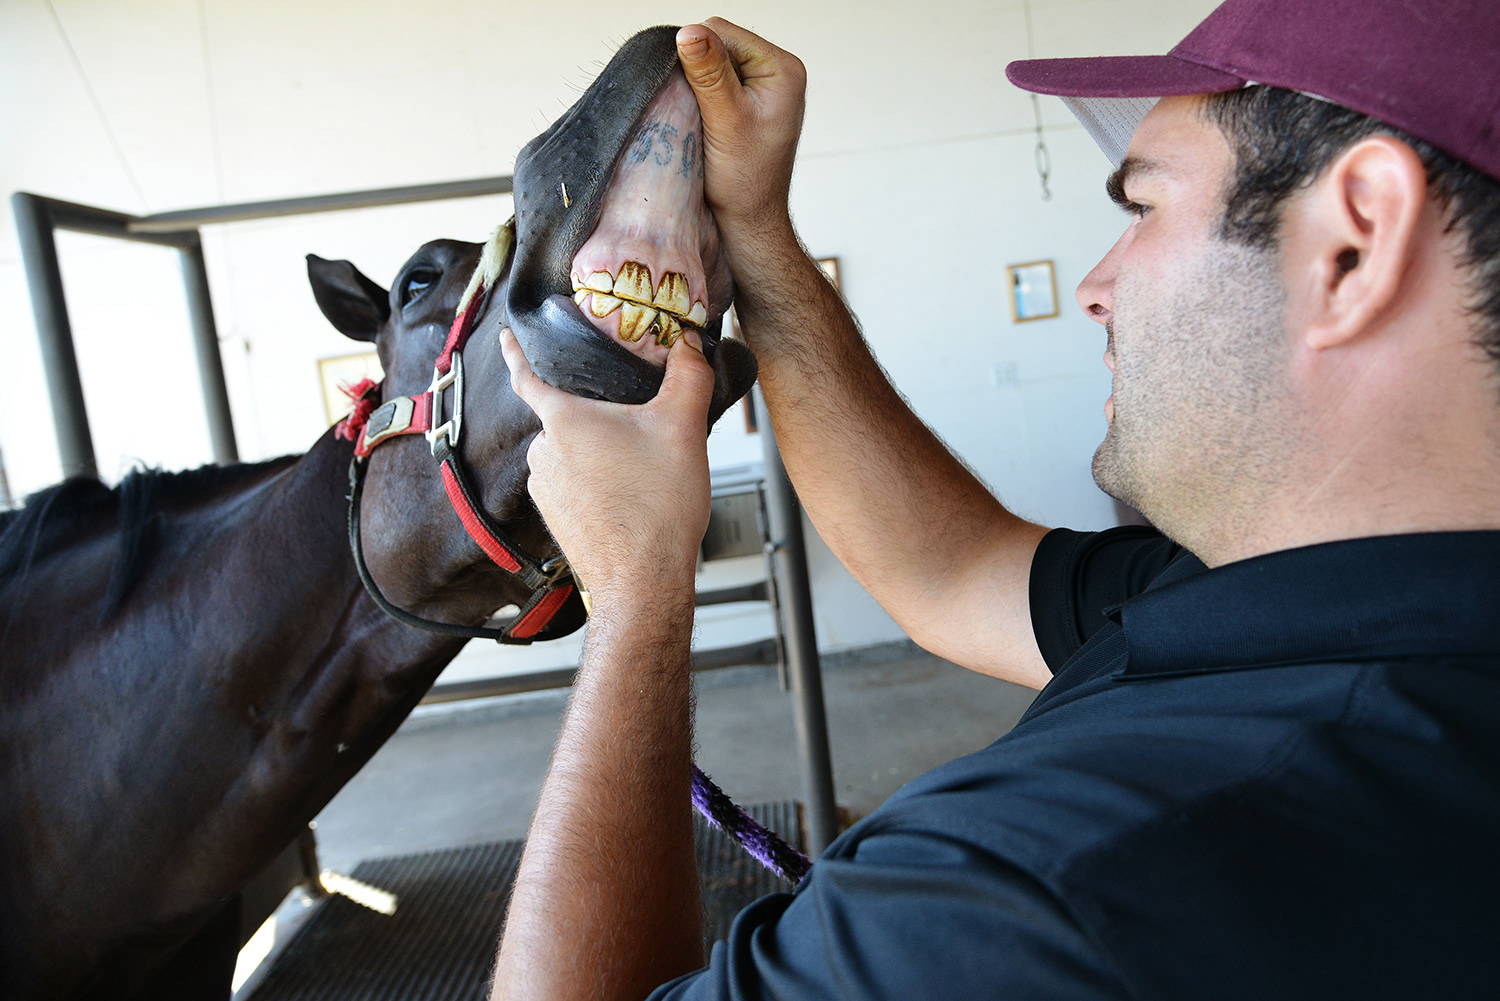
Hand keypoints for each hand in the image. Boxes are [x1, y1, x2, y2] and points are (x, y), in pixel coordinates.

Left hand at [500, 328, 713, 611]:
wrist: (643, 581)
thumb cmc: (657, 510)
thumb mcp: (684, 427)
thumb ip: (689, 376)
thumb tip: (689, 344)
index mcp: (565, 421)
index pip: (527, 375)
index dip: (515, 351)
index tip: (506, 336)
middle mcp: (543, 452)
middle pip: (566, 416)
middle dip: (596, 416)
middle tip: (636, 425)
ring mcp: (545, 488)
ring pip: (570, 453)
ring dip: (598, 453)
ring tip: (640, 468)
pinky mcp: (554, 516)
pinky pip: (571, 484)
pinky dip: (595, 482)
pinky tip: (627, 493)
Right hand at [676, 19, 805, 250]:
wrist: (750, 220)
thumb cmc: (744, 180)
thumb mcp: (725, 121)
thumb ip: (708, 74)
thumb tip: (688, 30)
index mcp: (782, 69)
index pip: (723, 33)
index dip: (695, 56)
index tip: (689, 95)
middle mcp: (777, 72)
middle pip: (718, 44)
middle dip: (697, 71)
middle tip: (698, 111)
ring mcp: (762, 87)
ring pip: (712, 63)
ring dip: (696, 86)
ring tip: (701, 119)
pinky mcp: (747, 102)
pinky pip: (714, 83)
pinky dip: (700, 98)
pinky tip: (702, 121)